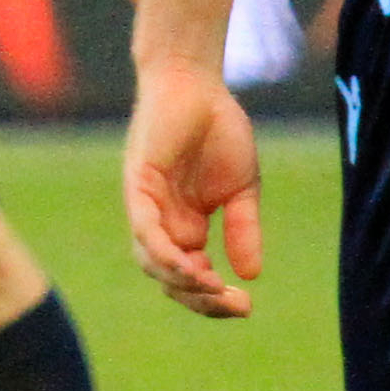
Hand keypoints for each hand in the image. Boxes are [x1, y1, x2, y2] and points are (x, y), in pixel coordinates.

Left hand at [124, 65, 262, 317]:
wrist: (198, 84)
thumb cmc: (218, 130)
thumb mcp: (242, 189)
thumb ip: (244, 230)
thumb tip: (251, 275)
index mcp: (185, 228)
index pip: (191, 278)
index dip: (213, 299)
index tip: (245, 306)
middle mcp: (162, 223)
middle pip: (169, 280)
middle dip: (201, 300)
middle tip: (235, 306)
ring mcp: (147, 205)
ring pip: (152, 261)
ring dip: (182, 282)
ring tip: (214, 290)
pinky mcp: (138, 185)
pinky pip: (145, 228)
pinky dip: (163, 251)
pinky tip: (188, 266)